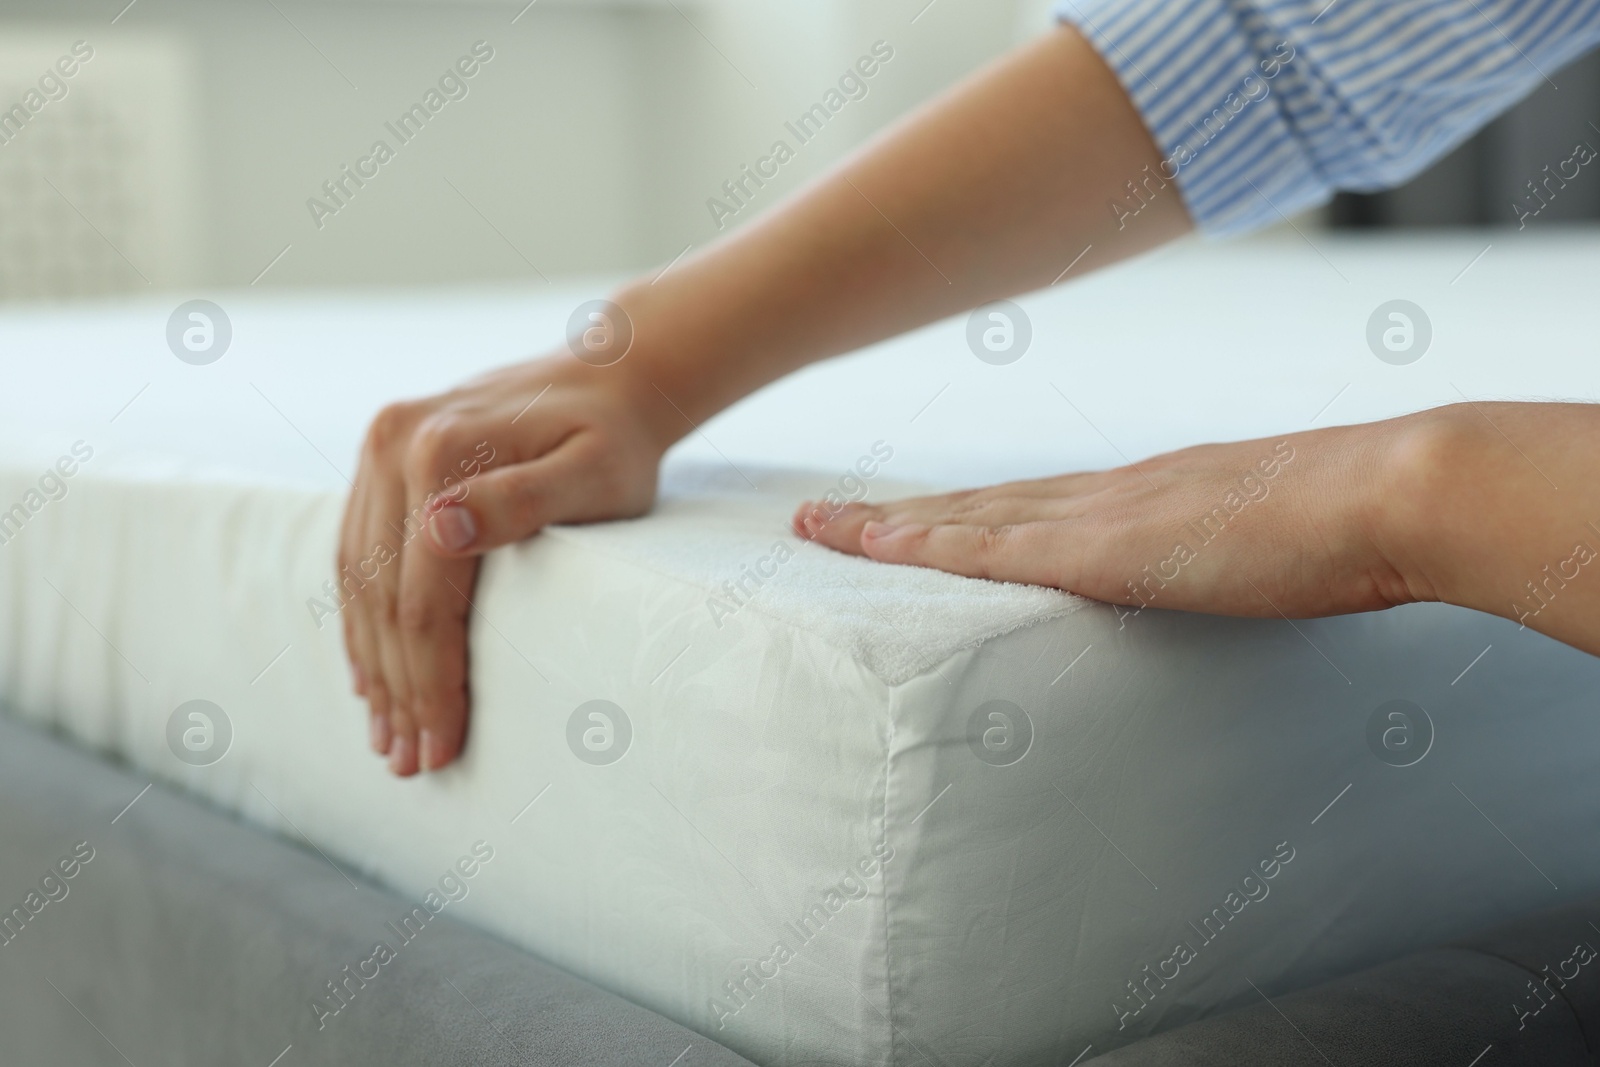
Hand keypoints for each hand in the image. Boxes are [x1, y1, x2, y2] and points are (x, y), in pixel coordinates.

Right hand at [339, 356, 672, 775]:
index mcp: (440, 452)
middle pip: (382, 595)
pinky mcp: (382, 452)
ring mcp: (380, 445)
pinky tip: (370, 671)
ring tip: (386, 736)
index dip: (428, 681)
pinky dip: (361, 619)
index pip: (421, 598)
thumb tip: (439, 530)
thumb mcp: (596, 471)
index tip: (441, 747)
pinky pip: (356, 549)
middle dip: (397, 689)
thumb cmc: (617, 439)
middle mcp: (394, 443)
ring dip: (371, 665)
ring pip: (357, 579)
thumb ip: (524, 500)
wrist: (612, 375)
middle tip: (410, 763)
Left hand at [798, 403, 1599, 658]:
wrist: (1387, 494)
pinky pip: (989, 549)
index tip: (905, 520)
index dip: (956, 515)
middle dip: (894, 517)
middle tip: (820, 520)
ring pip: (963, 520)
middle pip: (972, 507)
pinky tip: (871, 548)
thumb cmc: (1349, 522)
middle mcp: (1101, 492)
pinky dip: (924, 547)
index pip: (1021, 506)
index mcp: (1140, 494)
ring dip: (886, 527)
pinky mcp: (1103, 547)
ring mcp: (1097, 515)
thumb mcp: (1268, 538)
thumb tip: (1221, 571)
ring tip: (818, 529)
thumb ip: (1225, 553)